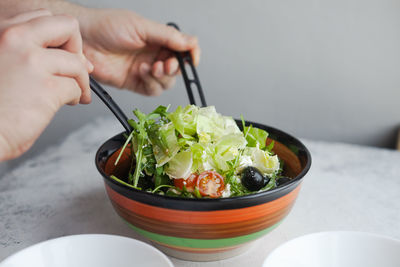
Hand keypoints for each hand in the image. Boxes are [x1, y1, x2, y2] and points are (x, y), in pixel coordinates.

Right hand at [0, 10, 92, 160]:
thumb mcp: (3, 63)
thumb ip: (30, 53)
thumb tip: (74, 56)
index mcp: (1, 32)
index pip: (44, 18)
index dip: (60, 39)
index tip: (61, 55)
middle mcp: (15, 40)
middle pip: (68, 27)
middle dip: (77, 49)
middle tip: (75, 69)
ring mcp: (32, 62)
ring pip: (77, 63)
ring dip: (80, 81)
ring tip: (71, 94)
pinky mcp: (47, 87)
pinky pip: (77, 87)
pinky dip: (76, 97)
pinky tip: (64, 104)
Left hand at [77, 8, 199, 95]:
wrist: (82, 39)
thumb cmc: (106, 26)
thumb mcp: (141, 26)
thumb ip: (167, 36)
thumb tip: (190, 43)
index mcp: (158, 39)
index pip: (183, 49)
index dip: (191, 55)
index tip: (192, 59)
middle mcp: (153, 55)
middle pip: (177, 69)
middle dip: (174, 68)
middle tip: (166, 64)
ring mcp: (144, 70)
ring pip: (166, 82)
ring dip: (162, 77)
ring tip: (151, 67)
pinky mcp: (134, 83)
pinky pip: (151, 90)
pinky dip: (151, 84)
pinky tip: (141, 72)